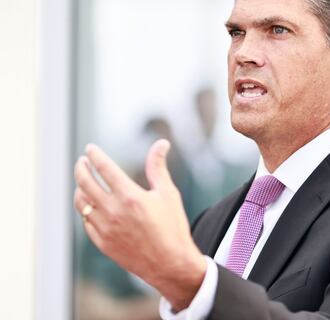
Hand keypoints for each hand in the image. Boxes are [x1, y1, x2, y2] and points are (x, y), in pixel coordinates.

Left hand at [73, 139, 205, 309]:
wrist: (170, 263)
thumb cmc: (172, 226)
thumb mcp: (168, 194)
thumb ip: (158, 167)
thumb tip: (161, 143)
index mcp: (130, 196)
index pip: (104, 169)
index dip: (95, 156)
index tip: (90, 148)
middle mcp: (113, 211)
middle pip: (86, 183)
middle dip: (81, 168)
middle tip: (81, 162)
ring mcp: (105, 228)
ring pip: (81, 203)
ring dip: (79, 188)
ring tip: (83, 181)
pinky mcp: (102, 243)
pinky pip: (85, 221)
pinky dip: (85, 209)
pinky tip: (90, 204)